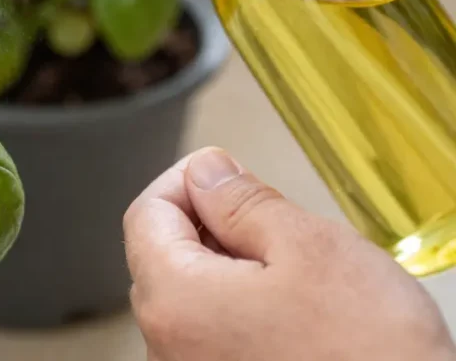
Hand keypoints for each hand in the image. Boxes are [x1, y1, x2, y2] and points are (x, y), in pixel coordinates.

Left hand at [123, 148, 455, 360]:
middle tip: (272, 219)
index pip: (146, 214)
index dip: (187, 180)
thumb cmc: (367, 353)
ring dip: (233, 268)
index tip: (225, 171)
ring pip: (193, 296)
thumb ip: (242, 200)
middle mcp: (168, 347)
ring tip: (296, 273)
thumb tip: (207, 172)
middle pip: (165, 255)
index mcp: (174, 301)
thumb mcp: (309, 246)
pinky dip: (245, 309)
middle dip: (212, 224)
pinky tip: (298, 314)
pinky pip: (215, 333)